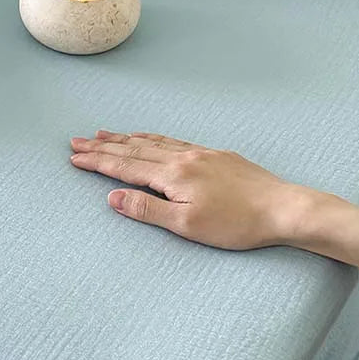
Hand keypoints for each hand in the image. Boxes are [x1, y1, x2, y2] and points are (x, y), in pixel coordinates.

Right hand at [70, 130, 317, 249]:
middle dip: (103, 146)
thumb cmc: (236, 224)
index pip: (125, 166)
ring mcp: (200, 153)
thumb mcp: (187, 225)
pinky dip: (153, 137)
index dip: (97, 162)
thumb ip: (147, 209)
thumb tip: (113, 197)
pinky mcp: (215, 155)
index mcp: (172, 175)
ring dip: (124, 138)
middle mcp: (183, 158)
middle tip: (77, 141)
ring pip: (152, 141)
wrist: (283, 208)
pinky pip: (174, 140)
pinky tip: (148, 136)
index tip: (74, 157)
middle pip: (134, 149)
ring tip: (103, 134)